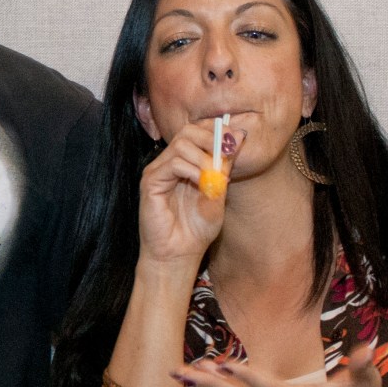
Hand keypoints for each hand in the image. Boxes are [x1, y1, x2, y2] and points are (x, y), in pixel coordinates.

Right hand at [138, 118, 245, 269]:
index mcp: (184, 164)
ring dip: (204, 157)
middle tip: (227, 153)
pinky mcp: (150, 183)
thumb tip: (237, 139)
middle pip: (188, 131)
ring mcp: (158, 172)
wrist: (179, 254)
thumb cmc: (196, 230)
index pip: (198, 132)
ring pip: (181, 144)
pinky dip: (192, 169)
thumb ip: (224, 169)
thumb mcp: (218, 194)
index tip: (237, 139)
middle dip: (212, 138)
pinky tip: (201, 183)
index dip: (218, 131)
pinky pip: (173, 163)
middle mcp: (168, 164)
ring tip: (213, 176)